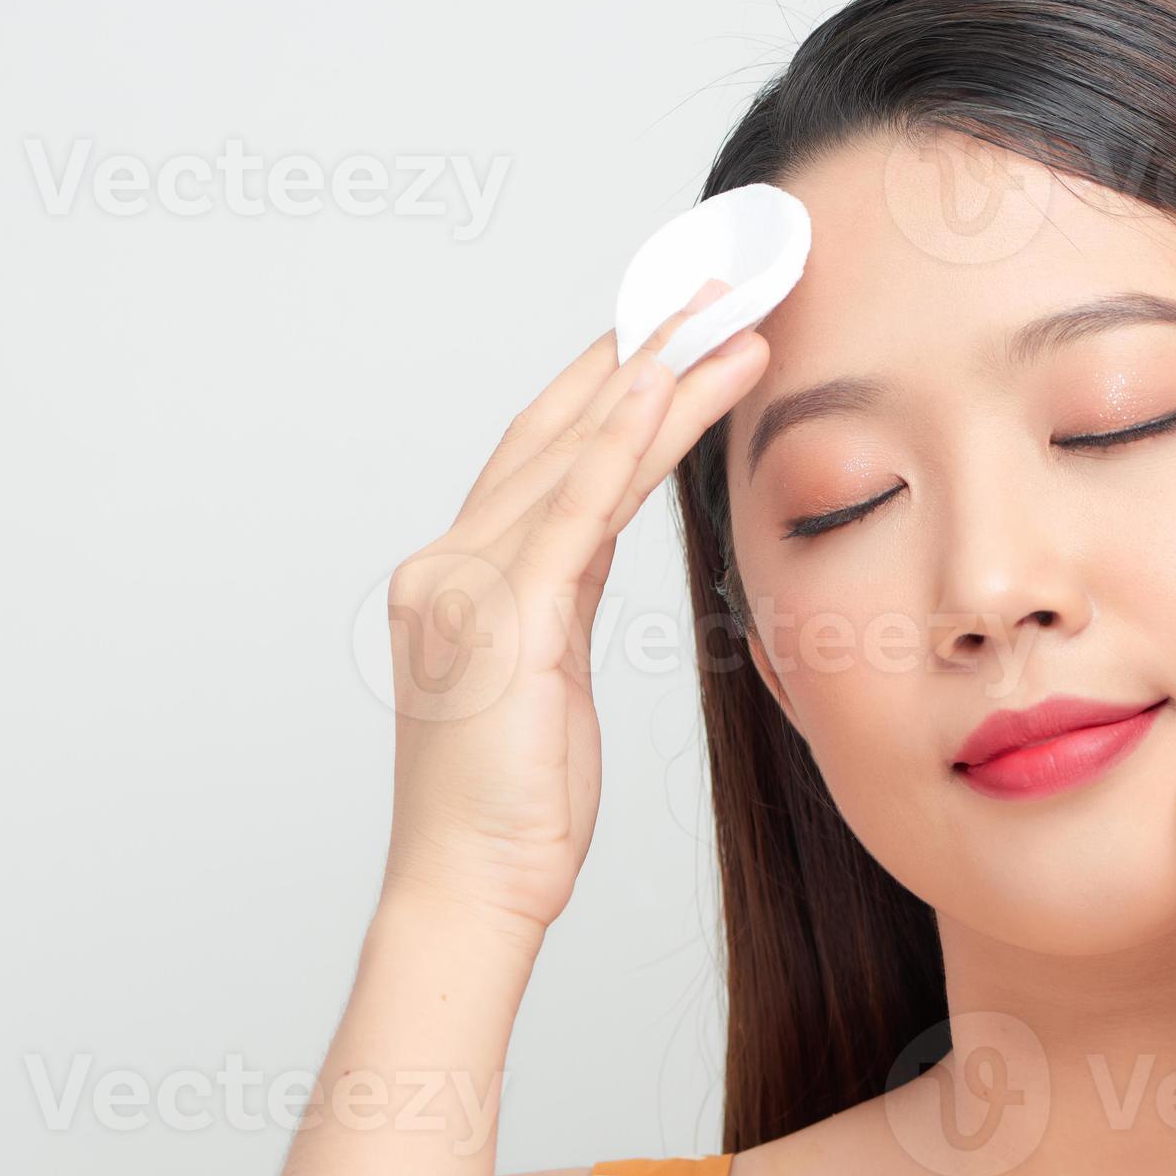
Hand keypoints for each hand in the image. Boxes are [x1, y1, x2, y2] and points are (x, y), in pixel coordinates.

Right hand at [376, 282, 769, 935]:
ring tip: (729, 318)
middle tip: (714, 285)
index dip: (606, 381)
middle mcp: (446, 563)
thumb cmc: (513, 808)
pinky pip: (574, 505)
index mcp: (456, 577)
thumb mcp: (546, 680)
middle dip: (640, 348)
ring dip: (658, 375)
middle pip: (556, 427)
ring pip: (575, 450)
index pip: (542, 452)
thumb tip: (591, 536)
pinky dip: (625, 437)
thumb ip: (560, 596)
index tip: (671, 323)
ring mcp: (463, 584)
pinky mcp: (500, 616)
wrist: (471, 890)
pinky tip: (673, 383)